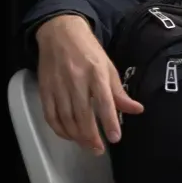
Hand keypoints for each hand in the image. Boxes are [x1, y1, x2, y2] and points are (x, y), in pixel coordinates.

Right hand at [36, 13, 142, 154]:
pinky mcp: (45, 89)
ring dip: (76, 136)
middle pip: (83, 114)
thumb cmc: (88, 51)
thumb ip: (119, 92)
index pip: (104, 102)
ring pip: (66, 118)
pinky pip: (50, 115)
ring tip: (87, 146)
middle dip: (91, 136)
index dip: (109, 122)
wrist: (60, 32)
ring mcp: (58, 85)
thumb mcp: (108, 67)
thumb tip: (137, 110)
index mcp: (96, 73)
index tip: (115, 138)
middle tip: (99, 150)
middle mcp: (76, 80)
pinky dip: (59, 129)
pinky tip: (69, 136)